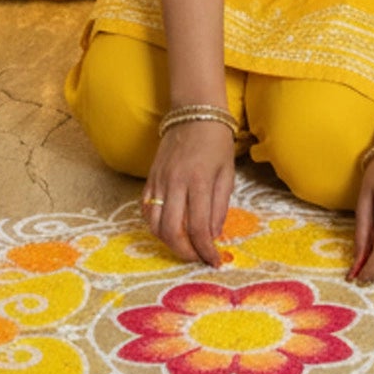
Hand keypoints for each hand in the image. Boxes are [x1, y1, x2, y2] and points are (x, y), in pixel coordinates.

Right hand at [142, 119, 236, 266]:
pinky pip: (146, 209)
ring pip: (154, 224)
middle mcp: (175, 182)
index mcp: (199, 181)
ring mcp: (159, 180)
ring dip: (168, 242)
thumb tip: (213, 236)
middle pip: (171, 231)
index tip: (214, 261)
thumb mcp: (227, 173)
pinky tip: (168, 228)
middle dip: (185, 252)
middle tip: (198, 257)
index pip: (198, 228)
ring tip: (184, 246)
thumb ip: (220, 207)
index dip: (206, 251)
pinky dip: (154, 225)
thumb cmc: (216, 141)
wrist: (194, 111)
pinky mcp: (150, 177)